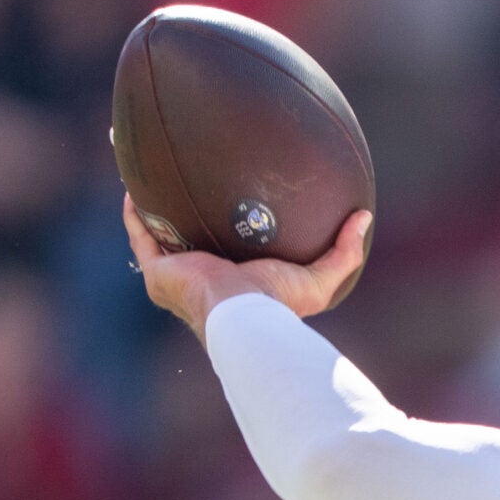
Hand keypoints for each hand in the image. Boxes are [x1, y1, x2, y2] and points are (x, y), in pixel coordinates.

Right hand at [123, 195, 370, 339]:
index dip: (227, 237)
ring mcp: (178, 277)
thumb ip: (343, 252)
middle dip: (186, 222)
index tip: (233, 209)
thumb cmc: (280, 303)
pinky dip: (136, 215)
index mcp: (235, 284)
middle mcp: (203, 281)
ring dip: (155, 214)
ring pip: (160, 240)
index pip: (229, 258)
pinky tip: (135, 191)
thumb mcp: (320, 278)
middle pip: (191, 246)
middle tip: (191, 190)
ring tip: (155, 183)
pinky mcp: (159, 272)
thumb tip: (364, 218)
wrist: (243, 317)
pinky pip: (141, 237)